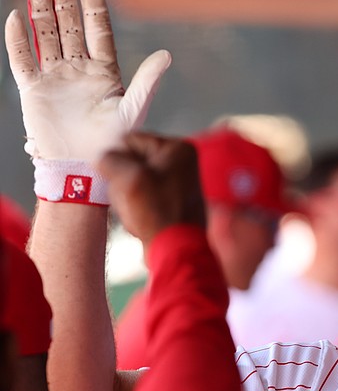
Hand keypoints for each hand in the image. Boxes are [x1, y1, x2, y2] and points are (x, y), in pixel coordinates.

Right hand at [4, 0, 169, 161]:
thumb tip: (166, 55)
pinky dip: (18, 40)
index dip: (93, 11)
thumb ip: (147, 81)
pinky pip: (23, 60)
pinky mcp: (34, 90)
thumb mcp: (134, 108)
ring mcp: (56, 78)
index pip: (98, 33)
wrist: (85, 166)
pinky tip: (16, 19)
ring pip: (46, 38)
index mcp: (104, 72)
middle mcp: (79, 70)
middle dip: (64, 5)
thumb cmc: (114, 142)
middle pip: (69, 30)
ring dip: (42, 14)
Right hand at [97, 132, 205, 246]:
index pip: (131, 140)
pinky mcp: (172, 201)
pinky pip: (142, 196)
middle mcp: (181, 162)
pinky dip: (135, 206)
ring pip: (134, 179)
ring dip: (126, 194)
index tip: (108, 175)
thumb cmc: (156, 211)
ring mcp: (178, 182)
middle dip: (121, 178)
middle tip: (124, 196)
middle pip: (133, 160)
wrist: (177, 250)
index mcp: (177, 149)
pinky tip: (136, 219)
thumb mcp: (129, 178)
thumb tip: (103, 157)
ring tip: (131, 210)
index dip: (115, 157)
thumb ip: (111, 159)